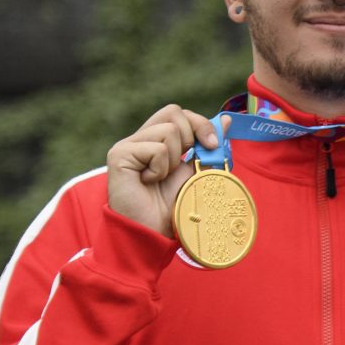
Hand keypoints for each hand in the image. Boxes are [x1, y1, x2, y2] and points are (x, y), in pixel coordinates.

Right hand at [107, 105, 220, 237]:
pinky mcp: (119, 154)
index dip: (200, 124)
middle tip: (182, 164)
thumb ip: (207, 147)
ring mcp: (127, 145)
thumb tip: (225, 120)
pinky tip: (148, 182)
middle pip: (173, 112)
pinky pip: (156, 149)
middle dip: (190, 136)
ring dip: (174, 160)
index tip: (213, 144)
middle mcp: (139, 139)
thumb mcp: (196, 172)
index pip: (178, 113)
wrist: (153, 232)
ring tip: (160, 178)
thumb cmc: (171, 206)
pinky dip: (160, 168)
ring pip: (169, 130)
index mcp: (155, 140)